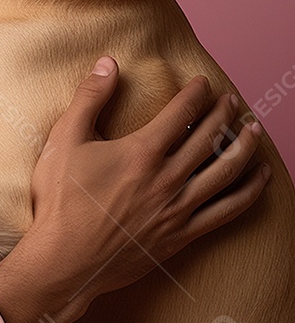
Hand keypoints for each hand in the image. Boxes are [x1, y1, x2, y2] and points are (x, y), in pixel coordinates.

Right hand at [0, 56, 269, 322]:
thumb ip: (89, 98)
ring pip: (226, 172)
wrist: (65, 260)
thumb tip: (108, 63)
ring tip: (254, 130)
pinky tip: (260, 178)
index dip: (196, 94)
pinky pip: (227, 211)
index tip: (204, 83)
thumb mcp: (64, 139)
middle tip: (233, 100)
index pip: (181, 113)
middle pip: (209, 138)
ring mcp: (178, 209)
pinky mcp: (182, 235)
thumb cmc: (61, 199)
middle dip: (224, 114)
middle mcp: (167, 179)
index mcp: (141, 152)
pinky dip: (249, 192)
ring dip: (245, 147)